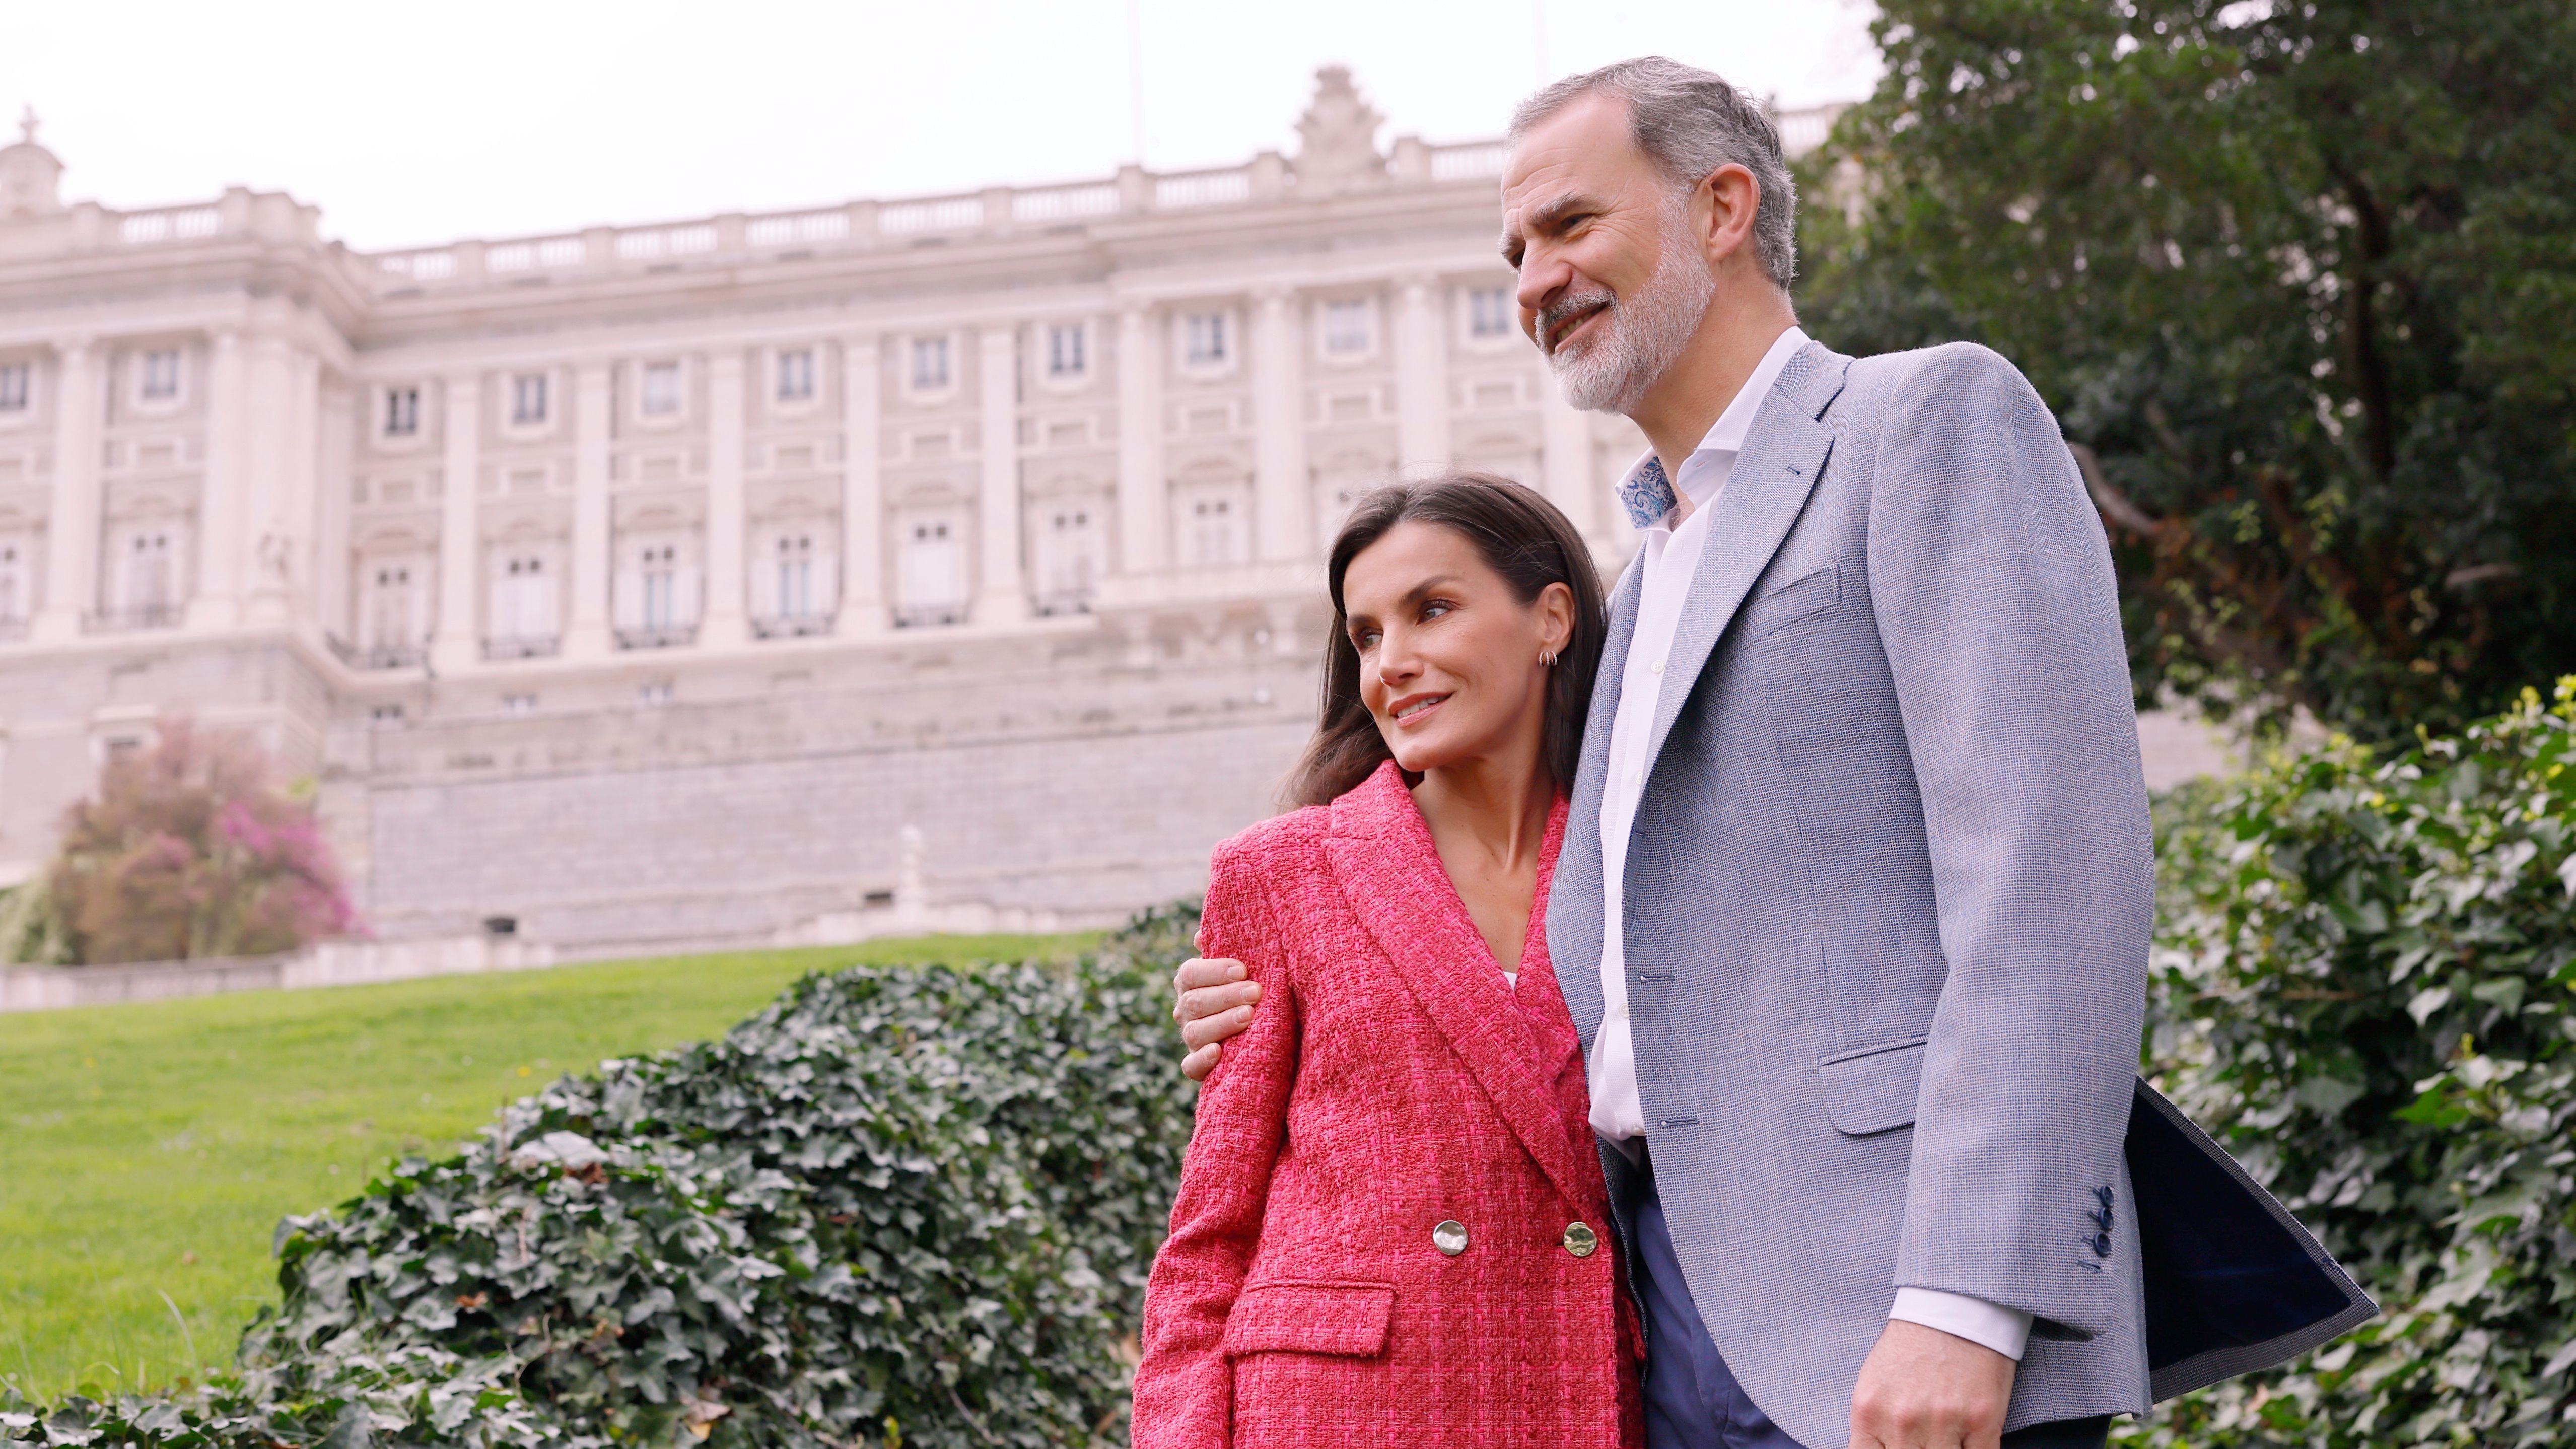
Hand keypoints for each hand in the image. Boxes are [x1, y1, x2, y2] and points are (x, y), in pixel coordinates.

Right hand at [1172, 932, 1260, 1081]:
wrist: (1266, 1034)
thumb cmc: (1251, 990)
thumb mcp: (1243, 968)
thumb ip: (1224, 947)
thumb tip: (1201, 936)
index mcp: (1191, 983)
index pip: (1190, 974)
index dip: (1214, 971)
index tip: (1242, 970)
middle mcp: (1186, 1010)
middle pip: (1194, 1002)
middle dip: (1226, 996)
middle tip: (1255, 992)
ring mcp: (1192, 1040)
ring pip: (1195, 1032)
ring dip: (1221, 1023)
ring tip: (1248, 1016)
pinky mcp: (1198, 1067)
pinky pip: (1191, 1067)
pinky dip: (1202, 1060)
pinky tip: (1218, 1052)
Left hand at [1850, 1318, 2015, 1448]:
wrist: (1953, 1308)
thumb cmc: (1912, 1347)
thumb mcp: (1874, 1385)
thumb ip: (1873, 1427)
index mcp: (1868, 1411)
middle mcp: (1902, 1420)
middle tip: (1924, 1441)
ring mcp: (1943, 1422)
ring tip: (1948, 1436)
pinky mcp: (1982, 1420)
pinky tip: (1969, 1439)